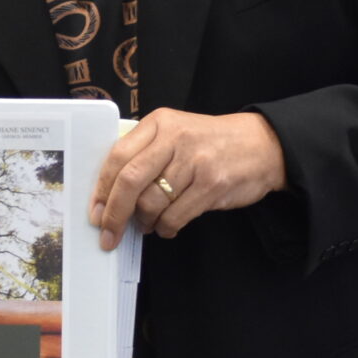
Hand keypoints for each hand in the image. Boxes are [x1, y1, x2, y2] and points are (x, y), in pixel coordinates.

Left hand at [90, 109, 283, 249]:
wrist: (262, 145)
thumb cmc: (211, 142)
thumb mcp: (175, 132)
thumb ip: (145, 153)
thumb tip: (110, 194)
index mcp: (159, 123)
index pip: (118, 156)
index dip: (102, 188)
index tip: (95, 212)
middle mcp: (175, 138)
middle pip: (129, 181)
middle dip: (114, 213)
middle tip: (108, 234)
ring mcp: (194, 162)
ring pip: (152, 203)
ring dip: (144, 222)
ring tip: (147, 224)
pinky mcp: (212, 185)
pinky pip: (175, 216)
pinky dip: (165, 228)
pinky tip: (167, 226)